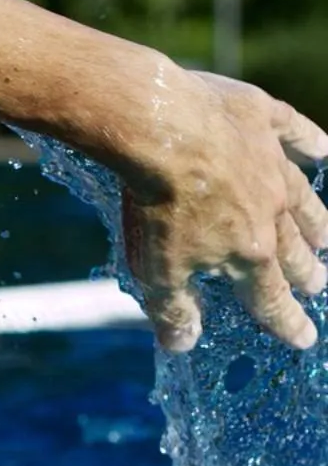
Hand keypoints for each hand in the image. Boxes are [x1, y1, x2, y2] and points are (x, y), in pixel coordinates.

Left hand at [121, 70, 327, 351]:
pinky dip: (308, 141)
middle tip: (317, 283)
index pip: (271, 298)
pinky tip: (322, 149)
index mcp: (247, 251)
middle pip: (293, 249)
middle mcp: (270, 210)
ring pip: (302, 199)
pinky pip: (294, 132)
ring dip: (314, 220)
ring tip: (324, 237)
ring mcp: (270, 163)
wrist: (160, 128)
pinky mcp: (260, 120)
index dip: (286, 321)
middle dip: (305, 272)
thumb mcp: (155, 269)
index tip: (302, 338)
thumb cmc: (156, 204)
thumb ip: (172, 309)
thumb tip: (182, 345)